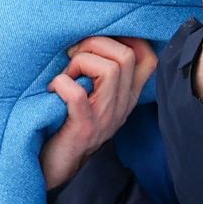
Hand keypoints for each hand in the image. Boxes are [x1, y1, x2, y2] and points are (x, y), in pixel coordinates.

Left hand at [41, 35, 156, 187]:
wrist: (57, 168)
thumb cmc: (68, 123)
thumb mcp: (95, 97)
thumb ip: (100, 74)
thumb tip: (89, 35)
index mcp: (126, 96)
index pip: (149, 58)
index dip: (128, 38)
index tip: (99, 42)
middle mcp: (121, 106)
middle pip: (126, 56)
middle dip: (96, 43)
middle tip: (74, 57)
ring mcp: (104, 118)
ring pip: (109, 69)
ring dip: (80, 62)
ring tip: (66, 75)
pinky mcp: (83, 129)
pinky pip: (76, 94)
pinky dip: (61, 83)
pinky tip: (53, 88)